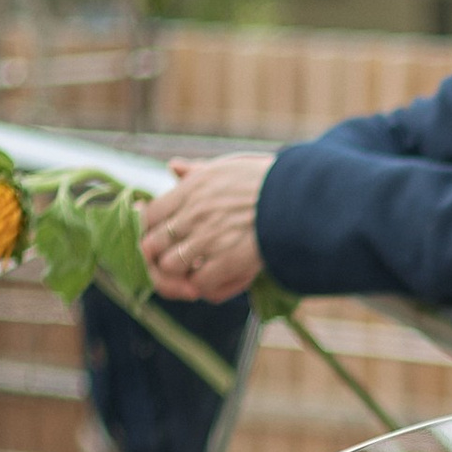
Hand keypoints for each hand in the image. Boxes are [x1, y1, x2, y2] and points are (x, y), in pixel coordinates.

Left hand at [142, 151, 273, 301]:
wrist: (302, 199)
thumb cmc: (269, 181)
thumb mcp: (229, 167)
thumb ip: (197, 171)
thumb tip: (173, 167)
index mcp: (192, 189)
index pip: (149, 215)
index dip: (149, 230)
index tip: (160, 237)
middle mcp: (195, 213)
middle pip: (152, 244)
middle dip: (160, 256)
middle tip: (175, 261)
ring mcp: (210, 239)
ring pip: (170, 266)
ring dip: (180, 273)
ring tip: (195, 271)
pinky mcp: (229, 261)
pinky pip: (199, 282)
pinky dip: (205, 285)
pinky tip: (217, 278)